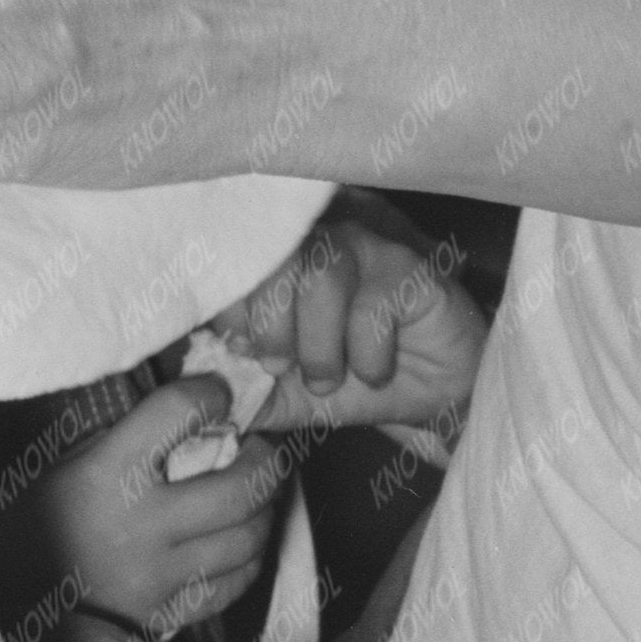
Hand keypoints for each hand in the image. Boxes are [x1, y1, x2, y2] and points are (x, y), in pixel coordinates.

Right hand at [2, 379, 292, 641]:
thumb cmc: (22, 526)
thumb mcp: (61, 467)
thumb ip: (124, 442)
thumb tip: (188, 414)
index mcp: (108, 474)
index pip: (179, 413)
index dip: (211, 394)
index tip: (218, 394)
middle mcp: (142, 524)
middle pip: (240, 487)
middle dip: (266, 459)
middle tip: (261, 447)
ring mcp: (158, 576)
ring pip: (247, 539)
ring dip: (264, 509)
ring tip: (256, 493)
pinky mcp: (165, 615)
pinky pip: (232, 585)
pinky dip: (248, 558)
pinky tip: (240, 542)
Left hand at [214, 205, 486, 440]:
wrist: (434, 393)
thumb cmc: (355, 380)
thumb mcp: (289, 398)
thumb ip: (247, 393)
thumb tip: (206, 398)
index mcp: (280, 265)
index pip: (236, 261)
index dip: (230, 313)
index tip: (246, 357)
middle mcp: (318, 243)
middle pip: (275, 257)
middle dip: (270, 327)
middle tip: (282, 369)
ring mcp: (366, 247)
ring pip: (322, 275)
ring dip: (318, 347)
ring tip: (331, 378)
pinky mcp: (410, 267)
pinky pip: (374, 302)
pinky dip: (368, 354)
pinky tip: (377, 370)